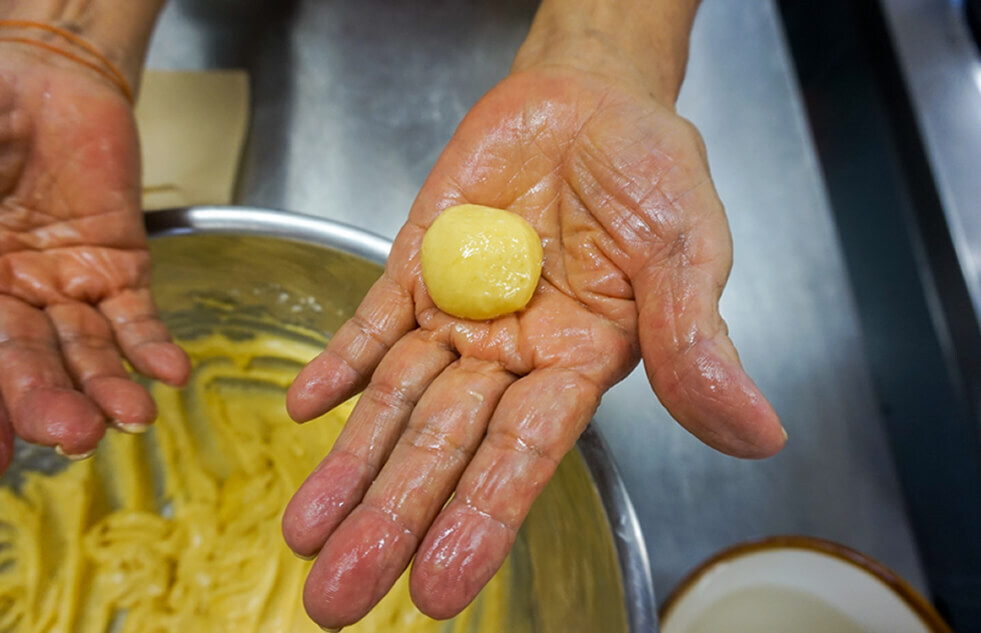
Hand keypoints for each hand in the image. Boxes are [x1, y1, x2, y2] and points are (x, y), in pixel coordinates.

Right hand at [0, 48, 188, 471]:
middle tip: (72, 437)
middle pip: (29, 364)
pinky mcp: (120, 267)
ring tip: (131, 418)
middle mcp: (10, 301)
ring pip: (87, 350)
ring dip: (109, 386)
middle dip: (50, 403)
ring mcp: (65, 287)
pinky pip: (137, 315)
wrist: (42, 80)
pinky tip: (170, 373)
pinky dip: (153, 345)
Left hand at [284, 63, 785, 627]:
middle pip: (443, 446)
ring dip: (351, 463)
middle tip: (338, 594)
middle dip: (392, 517)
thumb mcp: (686, 250)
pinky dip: (340, 363)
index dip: (481, 518)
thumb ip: (696, 343)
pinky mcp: (418, 267)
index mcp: (580, 364)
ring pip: (396, 401)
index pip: (524, 456)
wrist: (593, 99)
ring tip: (305, 532)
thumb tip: (754, 432)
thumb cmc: (650, 174)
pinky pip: (373, 323)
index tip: (437, 588)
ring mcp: (459, 314)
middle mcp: (513, 354)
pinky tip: (308, 406)